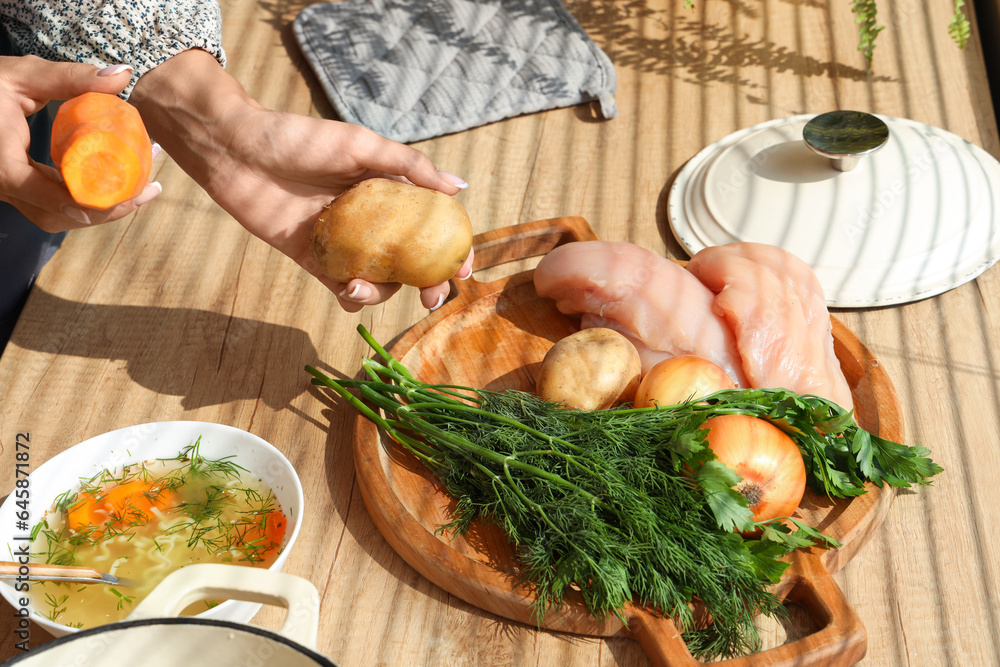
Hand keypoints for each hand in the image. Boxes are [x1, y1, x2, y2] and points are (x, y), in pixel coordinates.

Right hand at [0, 56, 160, 231]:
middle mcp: (1, 186)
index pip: (45, 194)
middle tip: (150, 190)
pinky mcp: (15, 191)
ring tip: (142, 190)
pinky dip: (85, 201)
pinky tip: (115, 186)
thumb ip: (70, 77)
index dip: (87, 202)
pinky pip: (52, 207)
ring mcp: (7, 192)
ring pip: (56, 217)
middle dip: (108, 209)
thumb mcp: (23, 75)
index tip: (127, 199)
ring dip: (100, 209)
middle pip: (58, 214)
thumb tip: (123, 74)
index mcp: (0, 164)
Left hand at [130, 49, 472, 311]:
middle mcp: (370, 221)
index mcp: (387, 193)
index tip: (462, 269)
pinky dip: (351, 297)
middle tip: (432, 297)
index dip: (451, 249)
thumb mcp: (360, 145)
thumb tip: (459, 187)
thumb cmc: (299, 139)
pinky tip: (349, 290)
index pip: (430, 226)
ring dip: (381, 293)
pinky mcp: (312, 259)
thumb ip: (409, 166)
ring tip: (364, 287)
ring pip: (378, 280)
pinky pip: (341, 287)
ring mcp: (343, 243)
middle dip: (427, 284)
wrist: (237, 151)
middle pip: (410, 261)